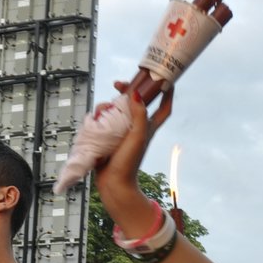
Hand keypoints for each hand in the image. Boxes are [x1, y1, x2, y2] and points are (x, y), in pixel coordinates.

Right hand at [94, 79, 173, 230]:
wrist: (113, 184)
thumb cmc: (129, 162)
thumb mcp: (138, 136)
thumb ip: (139, 114)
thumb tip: (136, 94)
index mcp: (148, 127)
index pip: (163, 107)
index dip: (167, 93)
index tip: (164, 78)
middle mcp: (137, 128)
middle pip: (135, 103)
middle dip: (128, 91)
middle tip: (118, 84)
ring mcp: (122, 132)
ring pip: (117, 110)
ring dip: (109, 104)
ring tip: (103, 109)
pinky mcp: (109, 137)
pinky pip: (104, 120)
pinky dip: (100, 116)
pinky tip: (95, 118)